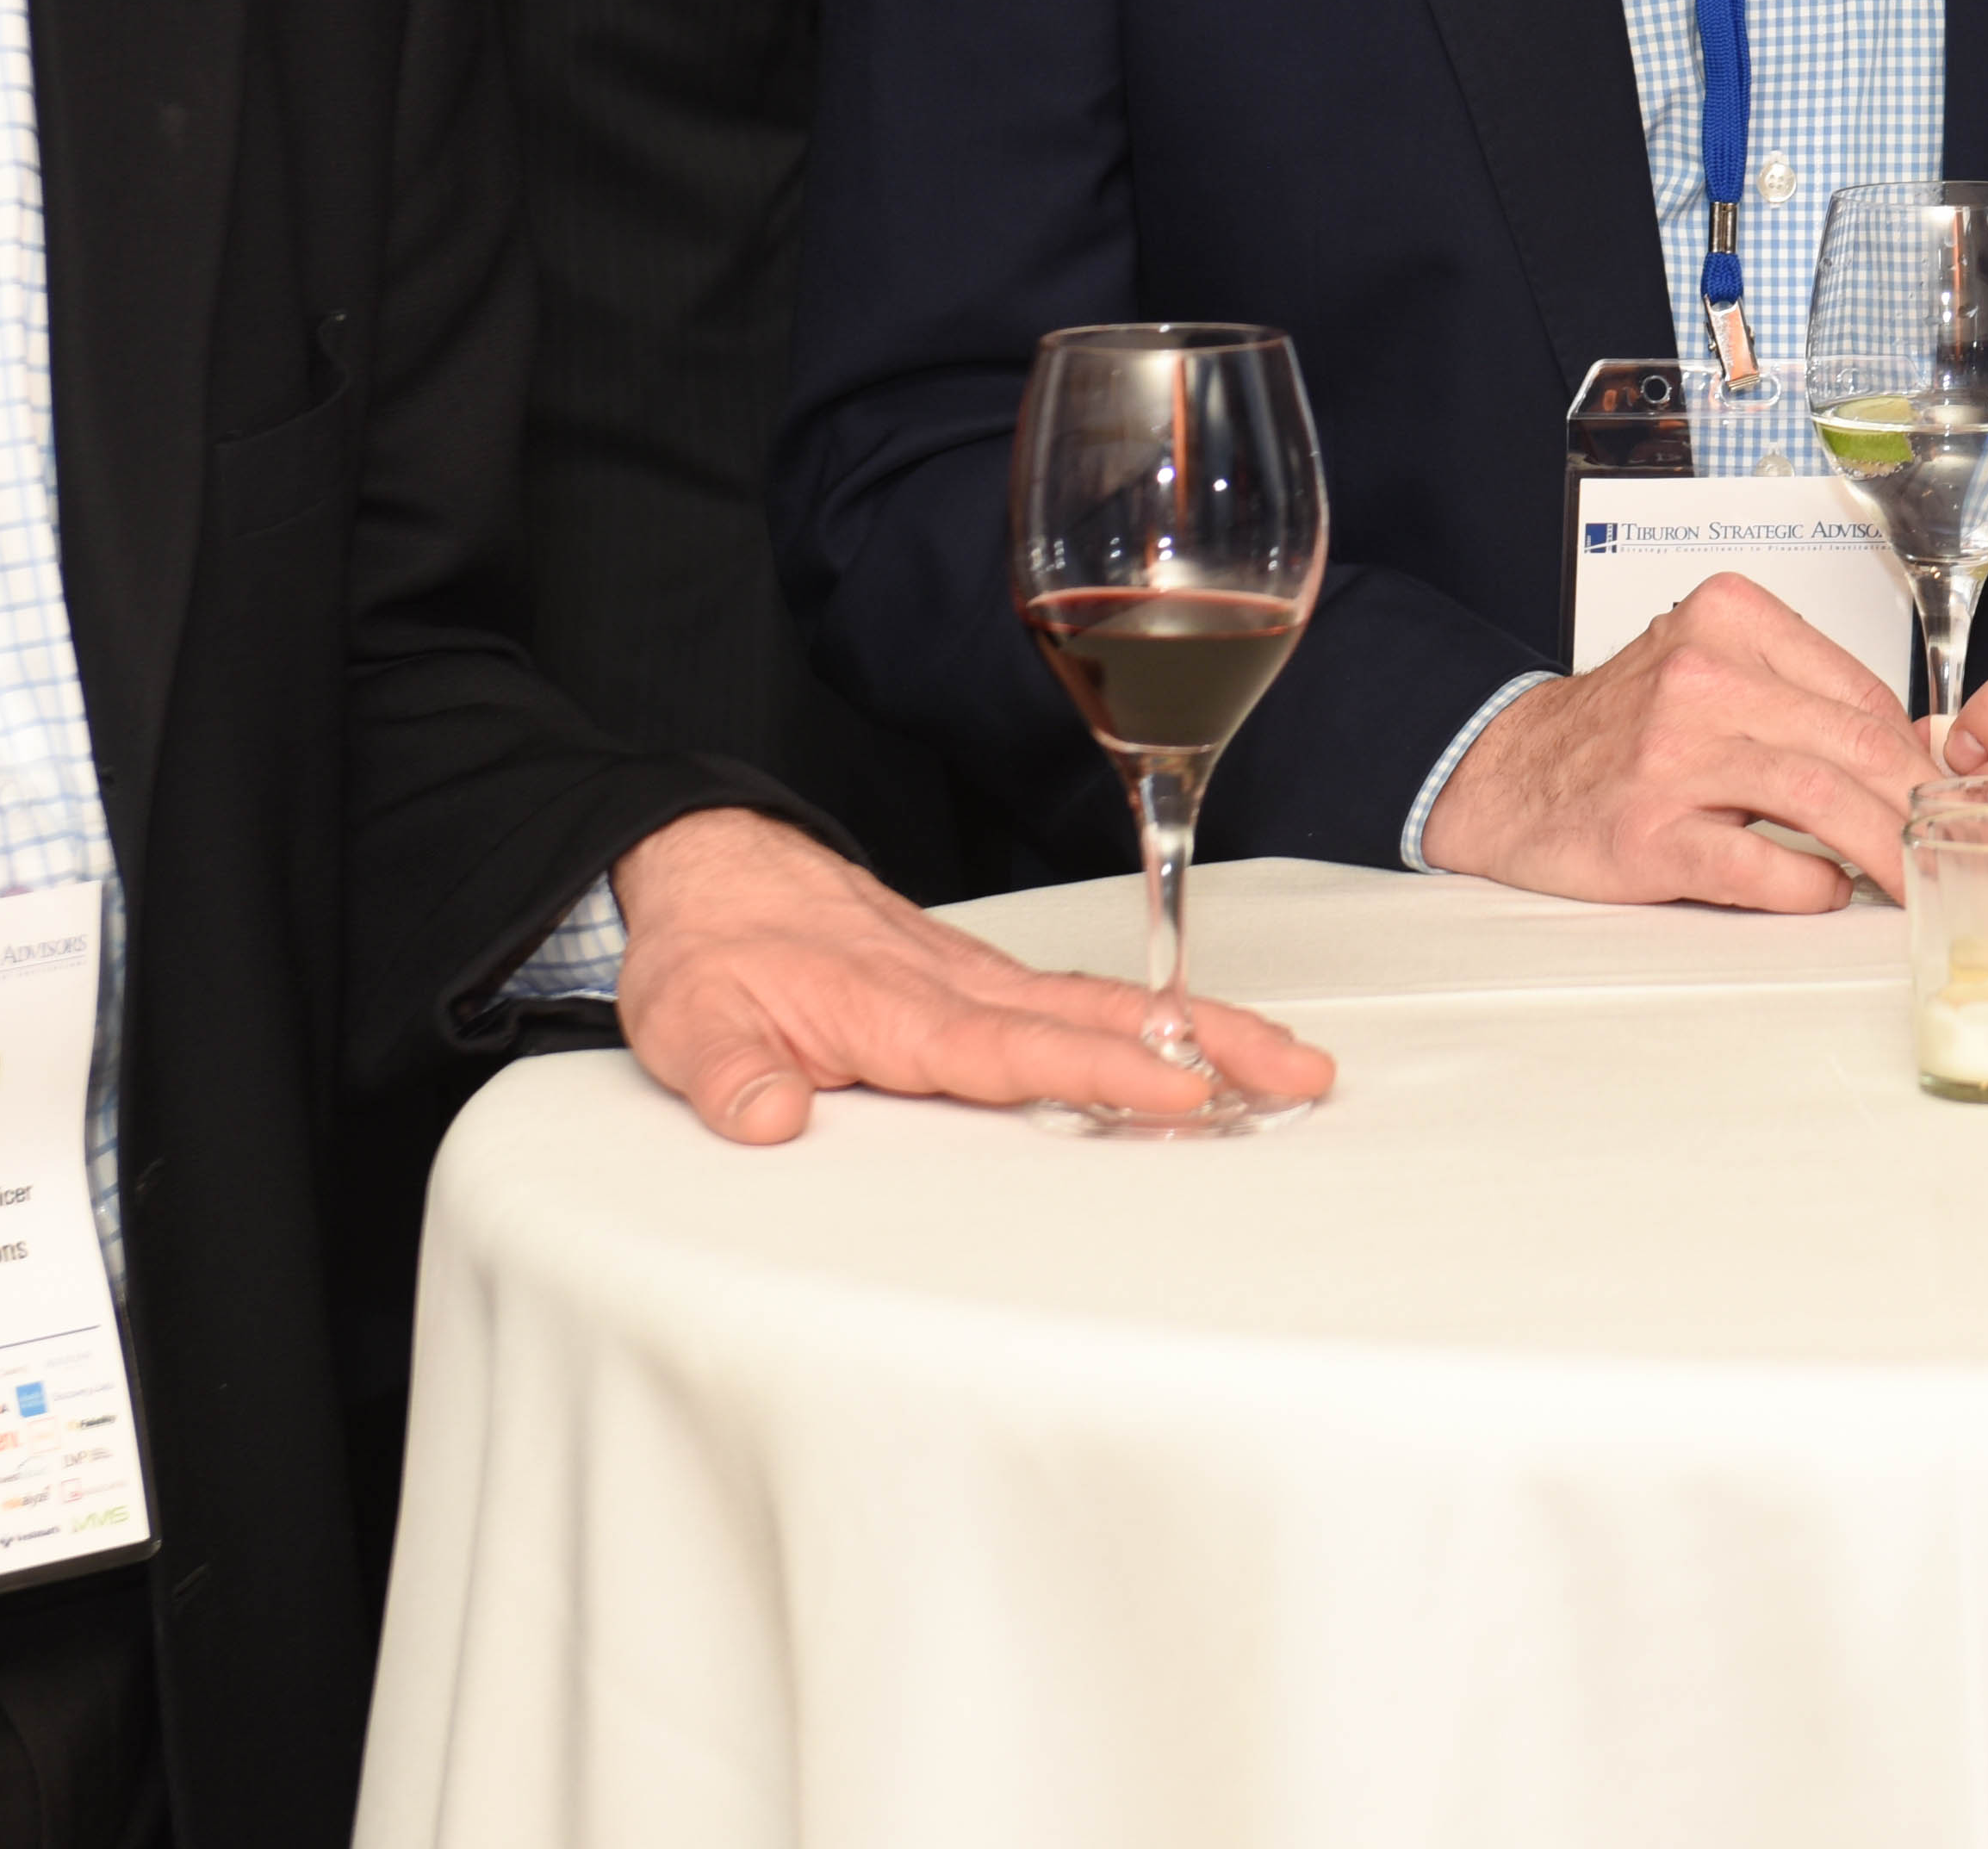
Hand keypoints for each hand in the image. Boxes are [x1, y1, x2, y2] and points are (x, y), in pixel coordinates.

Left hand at [610, 805, 1335, 1140]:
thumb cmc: (713, 951)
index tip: (1181, 1090)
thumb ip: (728, 1072)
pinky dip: (1156, 1019)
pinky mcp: (982, 983)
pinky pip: (1083, 1001)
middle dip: (1208, 1042)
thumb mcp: (687, 1020)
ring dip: (1203, 1029)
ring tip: (1290, 1063)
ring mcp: (979, 981)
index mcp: (897, 1007)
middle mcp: (958, 988)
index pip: (1015, 1049)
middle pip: (1100, 1016)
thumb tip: (767, 1116)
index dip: (1101, 1072)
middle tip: (1300, 1071)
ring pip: (1105, 1004)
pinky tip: (1207, 1045)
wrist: (718, 871)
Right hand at [1414, 573, 1942, 910]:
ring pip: (1818, 797)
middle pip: (1851, 743)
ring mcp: (1671, 754)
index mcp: (1727, 620)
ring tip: (1913, 881)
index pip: (1860, 692)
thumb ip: (1808, 698)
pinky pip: (1756, 860)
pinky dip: (1808, 883)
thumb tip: (1926, 746)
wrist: (1507, 775)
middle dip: (1918, 807)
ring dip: (1884, 850)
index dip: (1916, 755)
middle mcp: (1700, 677)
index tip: (1946, 797)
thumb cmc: (1624, 732)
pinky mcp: (1647, 832)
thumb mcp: (1715, 676)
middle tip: (1953, 849)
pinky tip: (1826, 890)